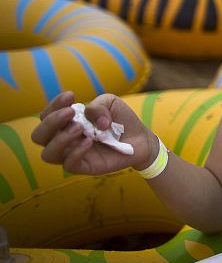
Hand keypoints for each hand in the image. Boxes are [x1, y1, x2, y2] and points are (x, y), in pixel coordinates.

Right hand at [31, 92, 157, 174]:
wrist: (141, 139)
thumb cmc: (121, 120)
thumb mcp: (111, 104)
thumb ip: (98, 106)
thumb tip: (91, 120)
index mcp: (66, 123)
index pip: (46, 116)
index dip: (53, 105)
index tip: (71, 95)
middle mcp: (65, 139)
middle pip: (38, 136)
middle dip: (50, 122)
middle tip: (71, 112)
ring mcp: (73, 154)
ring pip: (48, 154)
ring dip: (60, 139)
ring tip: (80, 128)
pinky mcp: (85, 167)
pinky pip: (69, 165)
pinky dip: (76, 152)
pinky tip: (90, 141)